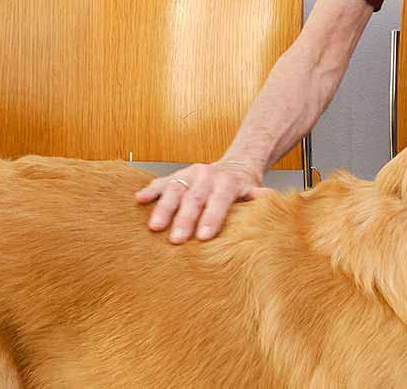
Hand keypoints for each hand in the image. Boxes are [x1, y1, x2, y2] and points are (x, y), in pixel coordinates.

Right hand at [135, 159, 273, 243]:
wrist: (235, 167)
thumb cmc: (243, 189)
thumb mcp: (255, 192)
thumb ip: (259, 198)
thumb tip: (267, 199)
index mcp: (228, 183)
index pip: (220, 201)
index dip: (212, 218)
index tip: (203, 237)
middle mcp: (207, 176)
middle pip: (194, 198)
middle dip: (185, 220)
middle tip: (176, 240)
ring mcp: (189, 174)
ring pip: (174, 190)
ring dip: (164, 209)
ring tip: (154, 227)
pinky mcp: (175, 176)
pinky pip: (161, 182)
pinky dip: (150, 190)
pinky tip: (139, 200)